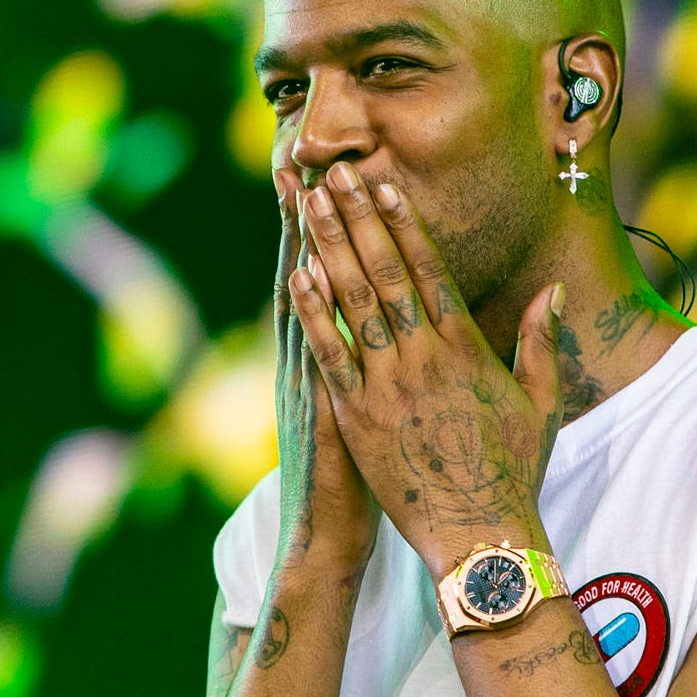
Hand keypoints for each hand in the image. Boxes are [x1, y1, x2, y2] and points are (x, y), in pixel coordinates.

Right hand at [272, 168, 379, 577]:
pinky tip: (307, 275)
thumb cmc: (358, 479)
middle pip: (313, 274)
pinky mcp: (324, 408)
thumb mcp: (361, 414)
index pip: (329, 278)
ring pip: (309, 303)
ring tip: (306, 194)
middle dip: (312, 217)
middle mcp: (313, 359)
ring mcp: (313, 381)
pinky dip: (310, 314)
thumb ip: (370, 365)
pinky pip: (318, 352)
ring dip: (308, 247)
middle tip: (305, 160)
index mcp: (330, 357)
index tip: (327, 177)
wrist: (328, 536)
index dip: (330, 228)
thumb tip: (391, 325)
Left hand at [283, 164, 564, 577]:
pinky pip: (330, 355)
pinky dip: (314, 314)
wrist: (481, 535)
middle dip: (359, 219)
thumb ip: (540, 342)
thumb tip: (553, 291)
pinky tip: (297, 275)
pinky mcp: (358, 417)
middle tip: (335, 174)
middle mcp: (425, 357)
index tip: (385, 185)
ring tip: (310, 206)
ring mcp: (388, 386)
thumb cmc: (514, 471)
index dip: (404, 225)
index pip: (429, 271)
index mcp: (466, 348)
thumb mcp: (539, 401)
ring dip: (330, 248)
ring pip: (354, 303)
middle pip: (385, 273)